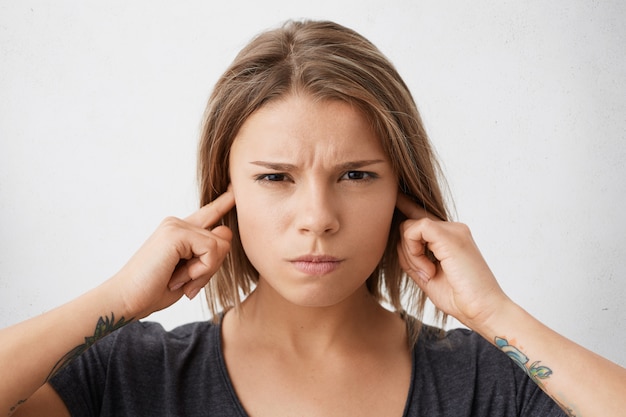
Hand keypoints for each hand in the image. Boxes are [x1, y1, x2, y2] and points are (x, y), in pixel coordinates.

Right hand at [109, 187, 234, 318]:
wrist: (126, 299)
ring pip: (220, 245)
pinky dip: (201, 270)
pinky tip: (179, 278)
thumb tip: (225, 231)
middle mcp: (178, 223)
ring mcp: (176, 225)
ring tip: (179, 279)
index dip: (223, 202)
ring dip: (205, 271)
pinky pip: (211, 250)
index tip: (234, 189)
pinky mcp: (176, 233)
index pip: (208, 213)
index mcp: (180, 232)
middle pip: (223, 239)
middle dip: (212, 267)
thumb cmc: (155, 289)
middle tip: (186, 281)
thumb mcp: (191, 273)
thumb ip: (209, 255)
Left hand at [396, 193, 509, 329]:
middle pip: (410, 224)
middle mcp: (453, 229)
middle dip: (407, 251)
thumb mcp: (427, 275)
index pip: (422, 216)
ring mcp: (453, 230)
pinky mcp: (449, 235)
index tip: (396, 197)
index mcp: (450, 238)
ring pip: (409, 227)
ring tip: (429, 273)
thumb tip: (399, 242)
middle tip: (424, 274)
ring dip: (410, 254)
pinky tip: (428, 269)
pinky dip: (413, 252)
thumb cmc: (459, 297)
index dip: (406, 205)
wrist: (483, 309)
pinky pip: (415, 230)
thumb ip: (413, 257)